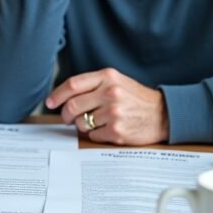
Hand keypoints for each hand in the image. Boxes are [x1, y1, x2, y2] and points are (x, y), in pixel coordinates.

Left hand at [45, 68, 169, 144]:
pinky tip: (107, 129)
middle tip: (68, 118)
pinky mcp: (117, 131)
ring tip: (96, 122)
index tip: (50, 102)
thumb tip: (62, 98)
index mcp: (107, 77)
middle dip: (66, 114)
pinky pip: (93, 135)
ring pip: (81, 123)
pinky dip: (95, 134)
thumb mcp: (116, 81)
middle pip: (72, 106)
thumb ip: (92, 85)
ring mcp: (114, 113)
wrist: (163, 114)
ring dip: (83, 125)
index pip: (72, 85)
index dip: (57, 95)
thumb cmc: (135, 98)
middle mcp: (110, 93)